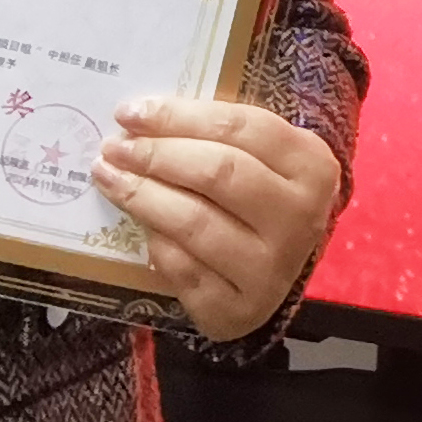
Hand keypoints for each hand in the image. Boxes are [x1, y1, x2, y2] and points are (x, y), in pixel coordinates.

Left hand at [93, 97, 340, 342]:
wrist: (269, 275)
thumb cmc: (255, 200)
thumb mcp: (255, 159)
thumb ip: (212, 135)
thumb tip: (138, 118)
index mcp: (312, 167)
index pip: (241, 128)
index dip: (179, 116)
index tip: (130, 112)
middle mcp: (301, 218)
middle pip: (219, 172)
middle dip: (157, 155)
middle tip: (114, 147)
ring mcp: (272, 270)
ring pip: (194, 222)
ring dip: (142, 195)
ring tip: (109, 177)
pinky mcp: (240, 309)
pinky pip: (182, 267)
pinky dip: (154, 242)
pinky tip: (139, 225)